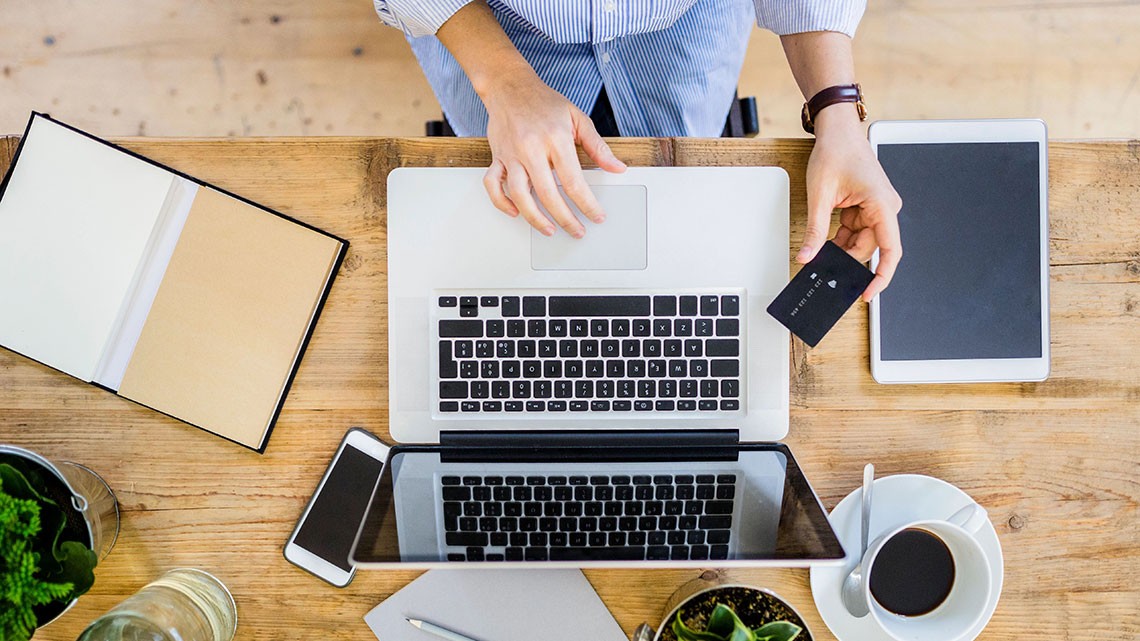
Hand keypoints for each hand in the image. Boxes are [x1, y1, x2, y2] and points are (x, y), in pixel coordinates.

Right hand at [481, 74, 626, 237]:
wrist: (509, 86)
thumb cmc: (544, 102)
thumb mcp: (577, 118)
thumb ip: (598, 147)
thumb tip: (618, 168)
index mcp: (555, 139)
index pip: (574, 181)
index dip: (587, 204)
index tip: (596, 216)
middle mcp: (531, 149)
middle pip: (548, 195)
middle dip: (565, 219)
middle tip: (577, 231)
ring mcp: (512, 155)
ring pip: (520, 195)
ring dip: (535, 218)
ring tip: (549, 229)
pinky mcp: (497, 157)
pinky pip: (493, 185)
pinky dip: (502, 202)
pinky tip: (516, 212)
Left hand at [799, 106, 902, 300]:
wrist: (836, 131)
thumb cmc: (835, 152)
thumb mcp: (820, 195)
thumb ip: (815, 230)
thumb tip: (808, 256)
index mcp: (881, 205)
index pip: (890, 250)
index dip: (881, 276)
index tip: (869, 293)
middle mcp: (885, 208)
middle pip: (870, 248)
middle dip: (847, 261)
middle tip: (825, 272)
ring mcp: (877, 208)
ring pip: (862, 242)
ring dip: (842, 249)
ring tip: (821, 254)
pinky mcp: (867, 208)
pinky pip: (856, 231)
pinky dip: (841, 239)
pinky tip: (826, 244)